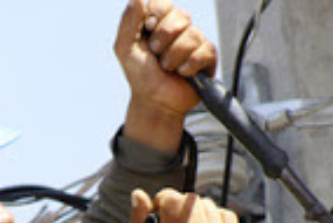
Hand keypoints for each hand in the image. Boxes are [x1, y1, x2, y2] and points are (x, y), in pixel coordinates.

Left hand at [114, 0, 217, 152]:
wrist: (155, 102)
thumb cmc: (140, 76)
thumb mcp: (125, 47)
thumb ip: (129, 21)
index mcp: (159, 22)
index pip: (164, 3)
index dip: (157, 14)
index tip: (148, 30)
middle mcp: (179, 28)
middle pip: (181, 16)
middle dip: (163, 39)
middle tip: (156, 55)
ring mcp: (195, 42)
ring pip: (192, 35)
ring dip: (174, 56)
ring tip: (168, 68)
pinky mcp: (207, 57)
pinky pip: (205, 51)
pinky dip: (189, 65)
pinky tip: (183, 74)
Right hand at [129, 188, 238, 222]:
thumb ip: (137, 220)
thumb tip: (138, 194)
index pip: (170, 196)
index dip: (161, 204)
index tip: (160, 218)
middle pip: (189, 198)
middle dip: (179, 208)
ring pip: (207, 204)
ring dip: (197, 213)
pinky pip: (226, 214)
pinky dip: (216, 218)